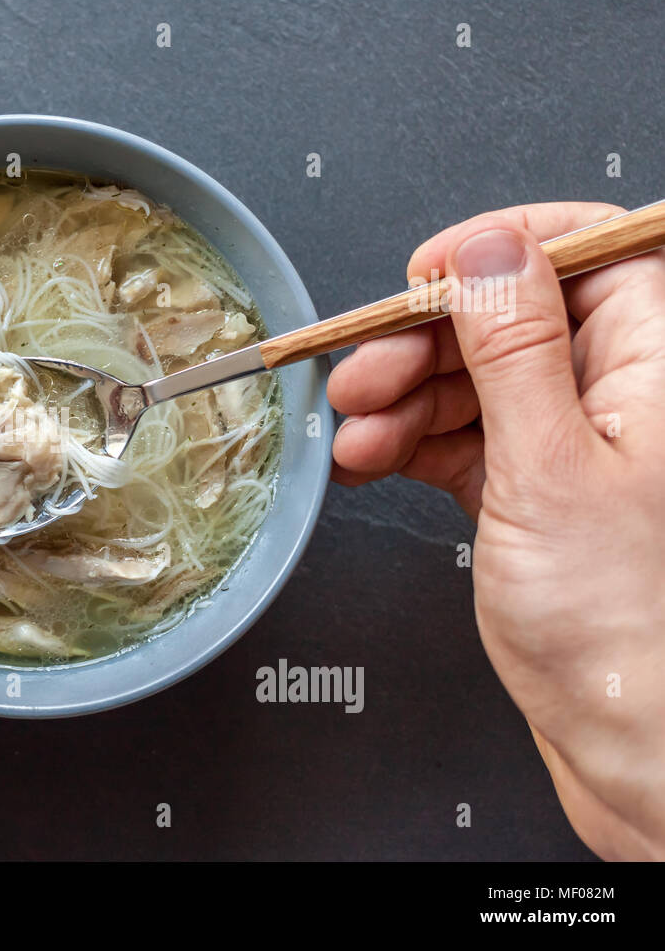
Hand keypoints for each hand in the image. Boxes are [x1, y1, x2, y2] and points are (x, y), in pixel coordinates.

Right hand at [329, 203, 664, 858]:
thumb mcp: (550, 466)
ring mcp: (576, 443)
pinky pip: (463, 438)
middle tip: (362, 371)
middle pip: (512, 319)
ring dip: (404, 399)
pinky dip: (409, 444)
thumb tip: (490, 251)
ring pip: (477, 380)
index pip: (589, 254)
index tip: (428, 272)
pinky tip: (369, 458)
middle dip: (426, 341)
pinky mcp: (535, 489)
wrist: (629, 738)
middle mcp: (624, 394)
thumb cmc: (624, 626)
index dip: (502, 250)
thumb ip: (516, 348)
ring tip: (353, 431)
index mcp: (659, 365)